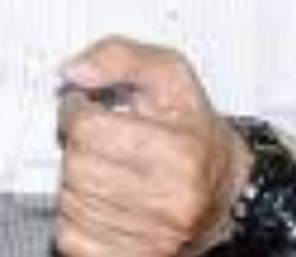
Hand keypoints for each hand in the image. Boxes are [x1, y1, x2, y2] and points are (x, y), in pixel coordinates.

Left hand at [55, 36, 250, 256]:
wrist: (224, 186)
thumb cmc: (193, 128)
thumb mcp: (168, 73)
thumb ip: (117, 57)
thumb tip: (73, 72)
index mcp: (180, 153)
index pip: (88, 129)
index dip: (76, 108)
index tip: (85, 105)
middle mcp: (170, 203)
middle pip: (77, 166)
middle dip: (77, 143)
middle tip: (94, 133)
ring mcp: (153, 239)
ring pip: (70, 202)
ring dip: (75, 178)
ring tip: (102, 162)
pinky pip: (72, 237)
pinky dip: (76, 214)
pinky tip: (99, 195)